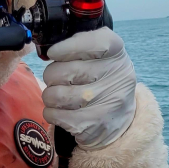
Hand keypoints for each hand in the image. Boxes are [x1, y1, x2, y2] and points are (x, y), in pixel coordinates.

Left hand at [42, 27, 135, 148]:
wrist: (119, 119)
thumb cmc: (101, 80)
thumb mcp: (102, 56)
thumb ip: (81, 45)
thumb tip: (52, 48)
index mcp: (116, 54)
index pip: (96, 43)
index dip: (69, 47)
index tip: (53, 52)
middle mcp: (115, 77)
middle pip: (65, 71)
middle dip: (51, 75)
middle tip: (57, 79)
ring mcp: (104, 103)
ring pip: (55, 95)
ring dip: (50, 95)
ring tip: (60, 96)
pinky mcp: (91, 125)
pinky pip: (53, 114)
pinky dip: (51, 112)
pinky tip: (62, 110)